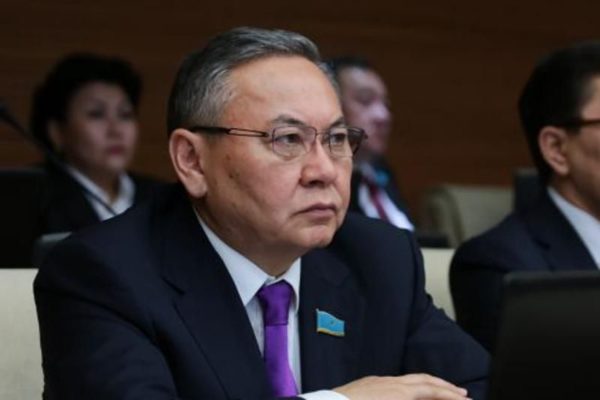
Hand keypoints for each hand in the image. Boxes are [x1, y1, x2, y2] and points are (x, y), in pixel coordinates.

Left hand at [333, 374, 470, 399]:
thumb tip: (430, 398)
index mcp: (398, 392)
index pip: (432, 390)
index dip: (450, 395)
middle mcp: (389, 382)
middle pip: (423, 380)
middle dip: (444, 386)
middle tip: (461, 393)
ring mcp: (376, 381)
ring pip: (408, 380)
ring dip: (426, 386)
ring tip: (438, 394)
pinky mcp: (365, 384)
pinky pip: (394, 382)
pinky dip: (409, 387)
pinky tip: (409, 394)